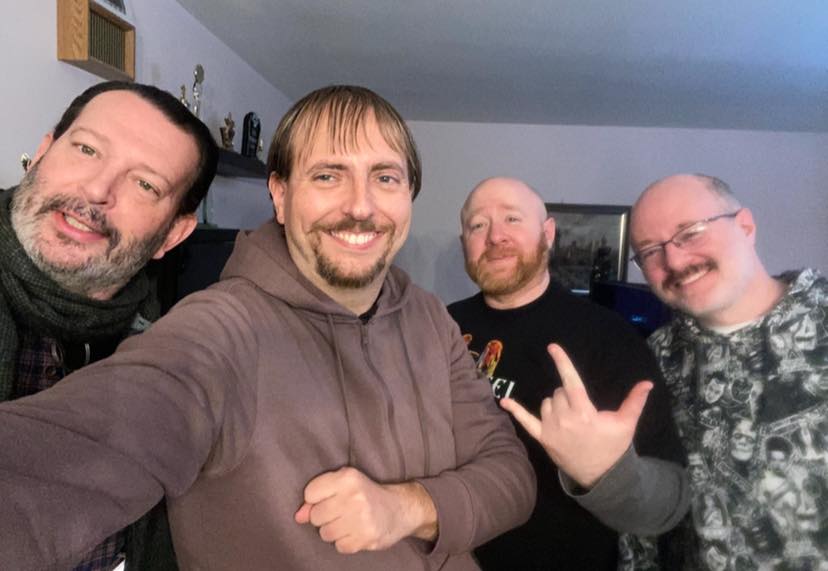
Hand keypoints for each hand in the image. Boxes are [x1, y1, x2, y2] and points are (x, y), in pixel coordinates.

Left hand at [295, 467, 436, 553]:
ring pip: (325, 534)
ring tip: (348, 523)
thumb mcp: (344, 485)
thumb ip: (318, 497)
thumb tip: (298, 517)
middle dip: (324, 517)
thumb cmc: (365, 494)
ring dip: (333, 531)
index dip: (315, 499)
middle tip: (340, 512)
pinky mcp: (366, 538)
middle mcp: (354, 496)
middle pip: (316, 516)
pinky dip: (345, 542)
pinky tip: (355, 532)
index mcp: (347, 478)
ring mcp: (361, 519)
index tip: (329, 499)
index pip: (310, 493)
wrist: (399, 509)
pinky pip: (339, 547)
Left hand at [500, 343, 651, 488]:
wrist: (602, 476)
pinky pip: (526, 422)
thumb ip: (635, 401)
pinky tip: (503, 401)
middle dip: (569, 395)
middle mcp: (564, 419)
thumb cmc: (614, 446)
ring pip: (547, 402)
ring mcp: (551, 429)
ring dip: (555, 404)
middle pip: (559, 392)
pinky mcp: (543, 439)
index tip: (552, 347)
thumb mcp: (626, 423)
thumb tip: (648, 382)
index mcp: (584, 412)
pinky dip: (515, 411)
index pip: (571, 381)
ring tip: (571, 418)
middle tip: (582, 410)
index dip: (562, 362)